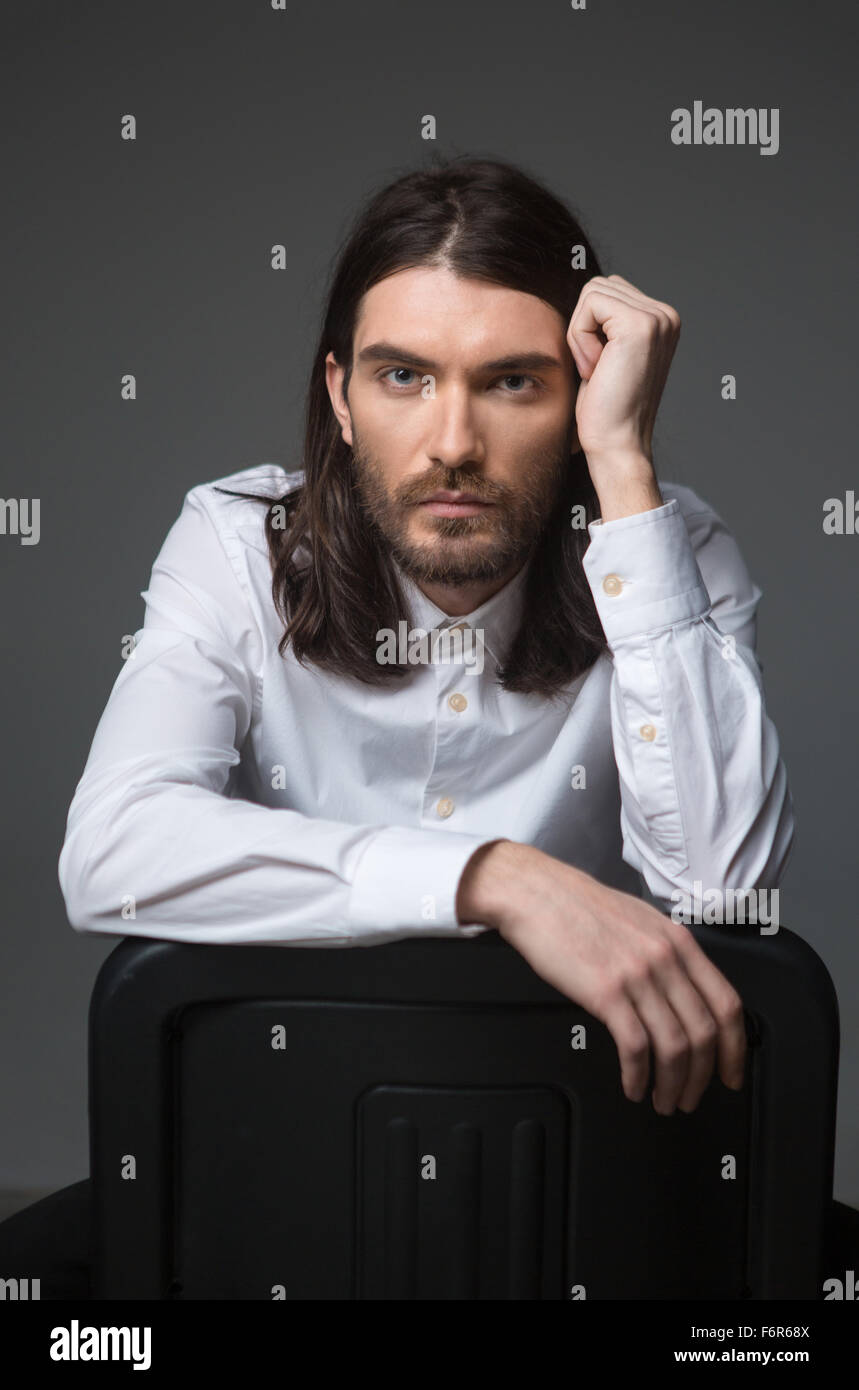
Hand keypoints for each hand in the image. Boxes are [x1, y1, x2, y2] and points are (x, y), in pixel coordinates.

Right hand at [457, 840, 745, 1114]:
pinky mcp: (606, 992)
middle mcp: (665, 958)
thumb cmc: (579, 907)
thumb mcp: (640, 921)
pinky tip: (634, 1086)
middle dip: (703, 1077)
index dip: (736, 1049)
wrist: (537, 894)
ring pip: (675, 1046)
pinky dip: (639, 1076)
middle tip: (691, 1098)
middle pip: (705, 1033)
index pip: (727, 1004)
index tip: (731, 1074)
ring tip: (663, 1101)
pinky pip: (636, 1047)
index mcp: (679, 942)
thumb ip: (668, 955)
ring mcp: (637, 975)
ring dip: (673, 1084)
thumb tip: (684, 995)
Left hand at [566, 273, 680, 485]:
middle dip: (584, 327)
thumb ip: (606, 324)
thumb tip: (588, 295)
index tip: (601, 368)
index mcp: (661, 322)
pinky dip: (580, 337)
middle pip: (600, 287)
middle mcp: (666, 316)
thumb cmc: (605, 410)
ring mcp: (657, 319)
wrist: (617, 444)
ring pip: (593, 292)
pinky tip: (595, 368)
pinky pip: (590, 304)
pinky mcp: (640, 325)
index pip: (608, 292)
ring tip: (597, 369)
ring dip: (581, 334)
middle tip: (596, 370)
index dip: (589, 328)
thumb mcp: (607, 357)